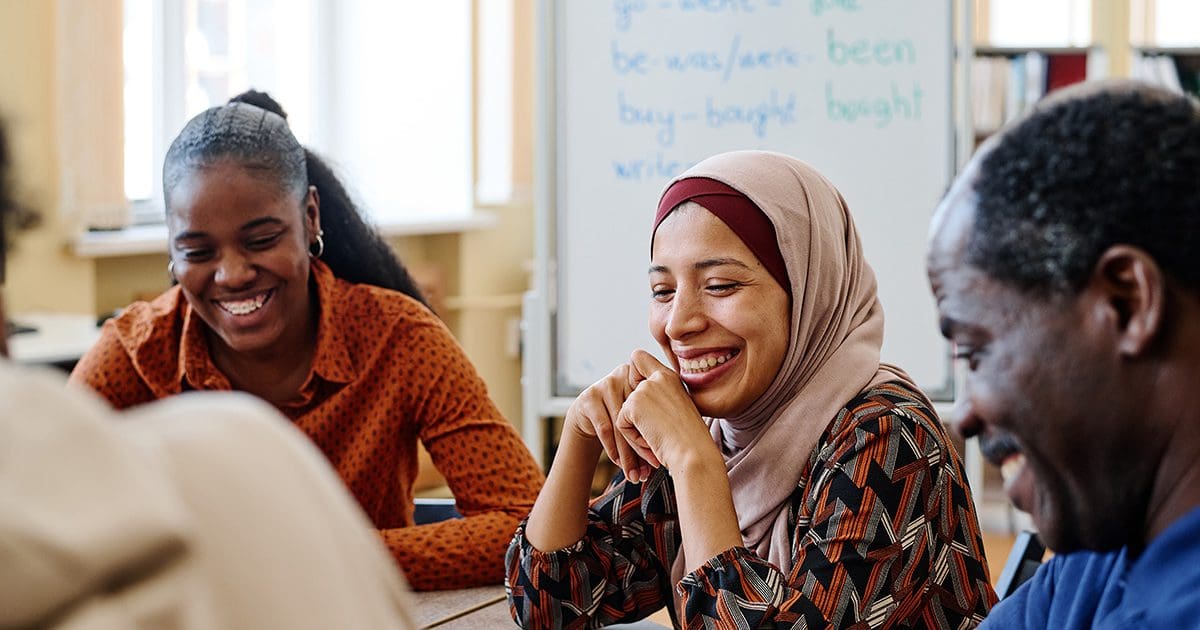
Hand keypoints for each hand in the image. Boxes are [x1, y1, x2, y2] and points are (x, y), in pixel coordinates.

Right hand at [563, 363, 658, 482]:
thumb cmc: (624, 417)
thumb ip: (656, 424)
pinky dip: (613, 448)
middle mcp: (625, 376)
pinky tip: (618, 463)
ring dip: (628, 454)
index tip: (661, 458)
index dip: (658, 433)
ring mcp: (605, 384)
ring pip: (621, 424)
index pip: (653, 407)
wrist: (590, 415)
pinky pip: (605, 427)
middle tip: (650, 471)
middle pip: (637, 417)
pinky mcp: (589, 397)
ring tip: (634, 474)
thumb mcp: (641, 415)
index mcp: (644, 376)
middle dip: (644, 448)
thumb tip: (676, 456)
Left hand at [615, 350, 721, 471]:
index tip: (645, 400)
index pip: (638, 358)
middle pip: (625, 385)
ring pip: (624, 411)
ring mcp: (645, 389)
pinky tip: (652, 441)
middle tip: (656, 430)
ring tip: (658, 439)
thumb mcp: (677, 410)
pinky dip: (633, 438)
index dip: (632, 376)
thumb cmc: (689, 440)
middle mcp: (658, 377)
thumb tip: (634, 401)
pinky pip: (621, 424)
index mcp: (670, 377)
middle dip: (633, 413)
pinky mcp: (634, 404)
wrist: (694, 453)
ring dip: (636, 430)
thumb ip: (658, 398)